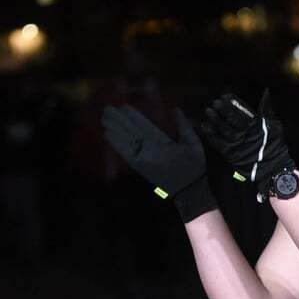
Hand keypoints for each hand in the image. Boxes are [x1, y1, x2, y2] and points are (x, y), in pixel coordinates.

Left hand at [101, 105, 214, 219]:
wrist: (188, 192)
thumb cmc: (193, 167)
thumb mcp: (194, 145)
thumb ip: (185, 127)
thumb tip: (176, 109)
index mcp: (164, 145)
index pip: (145, 127)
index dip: (133, 117)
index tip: (123, 106)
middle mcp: (150, 152)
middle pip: (131, 133)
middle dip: (118, 121)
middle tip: (107, 109)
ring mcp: (142, 161)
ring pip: (125, 142)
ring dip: (114, 130)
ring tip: (104, 118)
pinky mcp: (139, 168)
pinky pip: (124, 154)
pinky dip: (115, 143)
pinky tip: (108, 135)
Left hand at [200, 94, 295, 198]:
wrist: (273, 167)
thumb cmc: (274, 145)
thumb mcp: (274, 124)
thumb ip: (267, 109)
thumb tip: (266, 93)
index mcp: (256, 124)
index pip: (242, 109)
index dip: (232, 102)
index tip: (225, 96)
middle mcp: (245, 132)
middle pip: (231, 118)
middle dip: (222, 109)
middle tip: (214, 102)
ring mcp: (237, 143)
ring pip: (223, 128)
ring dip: (215, 119)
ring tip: (208, 111)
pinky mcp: (230, 153)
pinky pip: (218, 142)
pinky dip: (211, 134)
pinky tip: (205, 126)